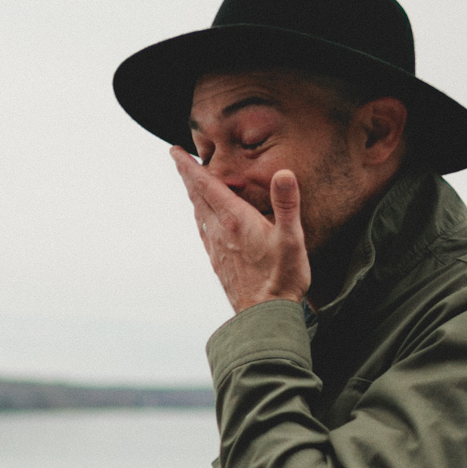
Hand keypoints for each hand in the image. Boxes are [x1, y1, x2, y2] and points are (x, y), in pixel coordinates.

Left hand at [173, 148, 310, 313]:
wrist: (263, 316)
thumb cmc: (281, 279)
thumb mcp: (292, 239)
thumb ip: (288, 205)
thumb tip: (284, 174)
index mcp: (235, 220)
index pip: (206, 186)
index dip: (188, 167)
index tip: (174, 151)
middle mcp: (219, 232)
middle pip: (197, 196)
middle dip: (187, 175)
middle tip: (178, 158)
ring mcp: (216, 248)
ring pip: (198, 213)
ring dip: (193, 195)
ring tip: (191, 183)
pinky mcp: (218, 262)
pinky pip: (203, 231)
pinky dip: (200, 215)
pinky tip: (203, 219)